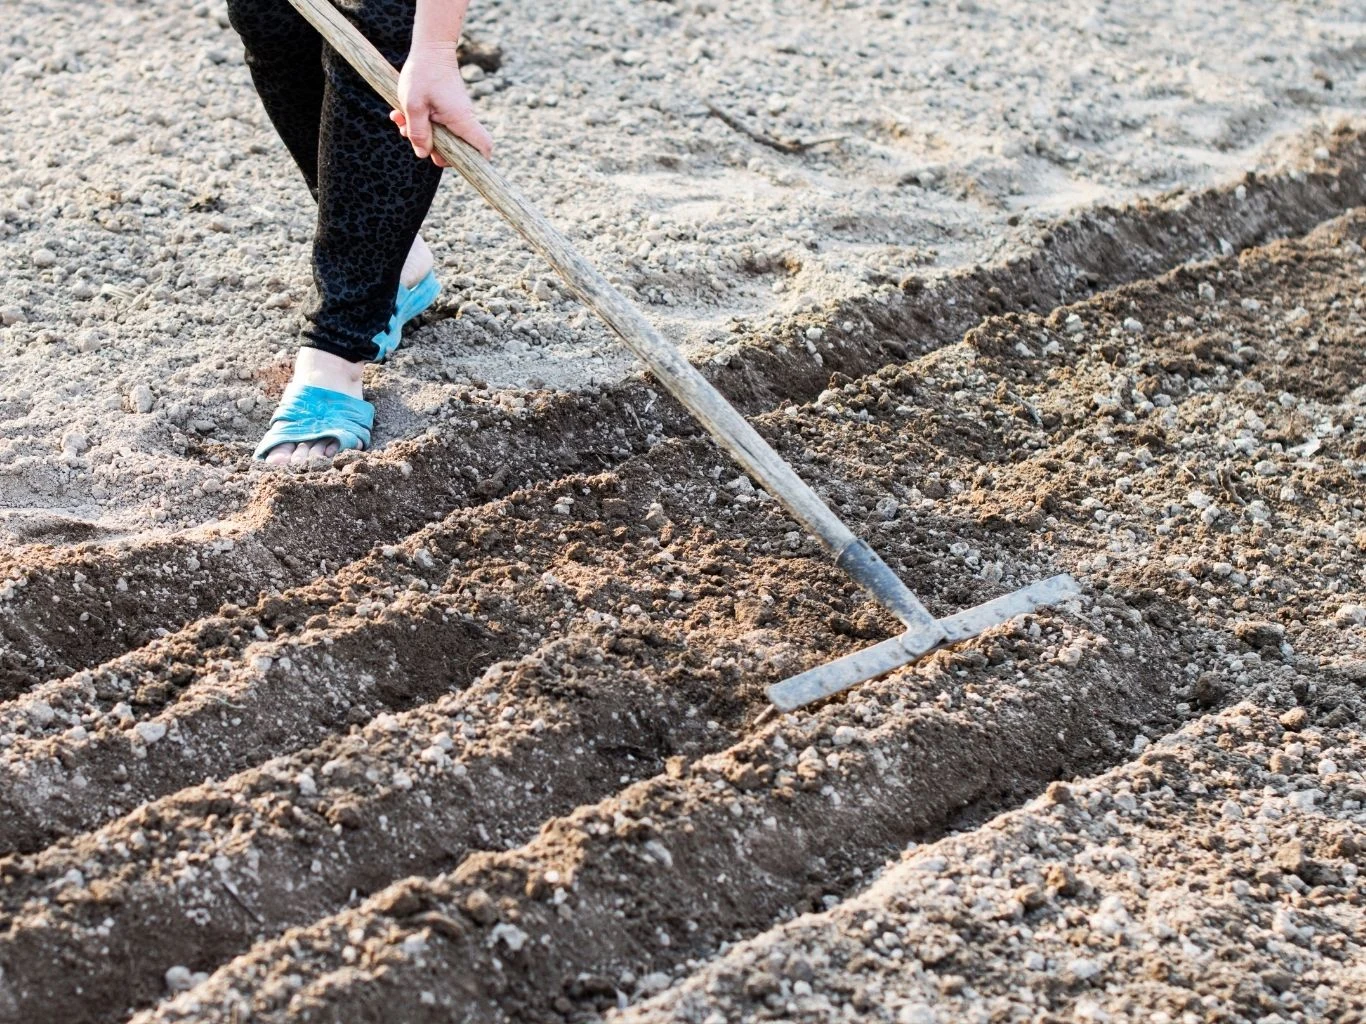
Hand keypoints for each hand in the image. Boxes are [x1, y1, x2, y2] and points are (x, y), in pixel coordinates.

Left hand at [392, 42, 492, 164]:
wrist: (430, 49)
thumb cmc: (423, 74)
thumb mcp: (413, 105)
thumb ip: (418, 132)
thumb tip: (423, 154)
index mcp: (461, 120)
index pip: (483, 147)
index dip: (478, 161)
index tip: (459, 163)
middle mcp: (463, 120)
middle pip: (456, 149)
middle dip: (433, 149)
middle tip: (411, 136)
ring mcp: (456, 115)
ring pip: (442, 137)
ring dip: (421, 134)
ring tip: (401, 120)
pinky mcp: (448, 110)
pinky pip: (436, 125)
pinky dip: (421, 123)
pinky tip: (403, 114)